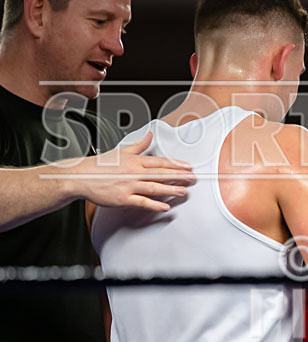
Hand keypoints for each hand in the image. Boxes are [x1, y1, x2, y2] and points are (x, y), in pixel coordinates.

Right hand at [69, 131, 194, 211]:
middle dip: (178, 176)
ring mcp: (128, 186)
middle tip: (192, 178)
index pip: (159, 162)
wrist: (80, 177)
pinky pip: (141, 202)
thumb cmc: (101, 165)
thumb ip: (139, 145)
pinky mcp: (123, 198)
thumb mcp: (122, 151)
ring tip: (183, 191)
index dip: (175, 164)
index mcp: (134, 161)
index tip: (188, 167)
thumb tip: (150, 134)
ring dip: (170, 189)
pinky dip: (154, 204)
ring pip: (153, 187)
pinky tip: (165, 207)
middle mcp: (133, 172)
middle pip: (160, 174)